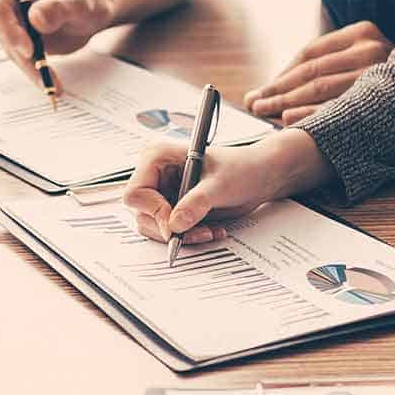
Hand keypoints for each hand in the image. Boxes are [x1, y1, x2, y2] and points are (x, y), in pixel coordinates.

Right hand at [0, 0, 118, 90]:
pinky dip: (35, 73)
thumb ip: (59, 8)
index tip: (29, 49)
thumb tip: (35, 19)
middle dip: (22, 56)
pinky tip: (50, 85)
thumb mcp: (80, 1)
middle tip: (44, 77)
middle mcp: (10, 0)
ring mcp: (14, 21)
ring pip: (12, 50)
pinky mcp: (22, 40)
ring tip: (52, 86)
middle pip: (2, 32)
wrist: (97, 10)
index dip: (9, 29)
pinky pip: (23, 59)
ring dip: (30, 69)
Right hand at [121, 130, 331, 243]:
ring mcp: (162, 193)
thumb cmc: (241, 168)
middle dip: (170, 229)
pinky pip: (170, 231)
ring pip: (154, 227)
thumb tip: (174, 225)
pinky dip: (189, 236)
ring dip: (182, 236)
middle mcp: (155, 175)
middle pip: (142, 214)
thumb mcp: (220, 185)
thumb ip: (196, 203)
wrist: (259, 177)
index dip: (153, 212)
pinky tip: (210, 229)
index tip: (175, 226)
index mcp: (157, 157)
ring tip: (208, 231)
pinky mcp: (172, 208)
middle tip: (199, 232)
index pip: (135, 193)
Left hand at [242, 21, 392, 123]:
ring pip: (320, 90)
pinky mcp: (380, 99)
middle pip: (311, 73)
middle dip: (276, 91)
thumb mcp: (361, 59)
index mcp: (363, 34)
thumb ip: (326, 65)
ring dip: (286, 103)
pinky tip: (289, 121)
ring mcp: (377, 76)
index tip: (260, 90)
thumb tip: (270, 88)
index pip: (310, 55)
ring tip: (264, 112)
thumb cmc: (385, 80)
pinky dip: (310, 115)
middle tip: (253, 103)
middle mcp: (372, 51)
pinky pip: (336, 108)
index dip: (281, 74)